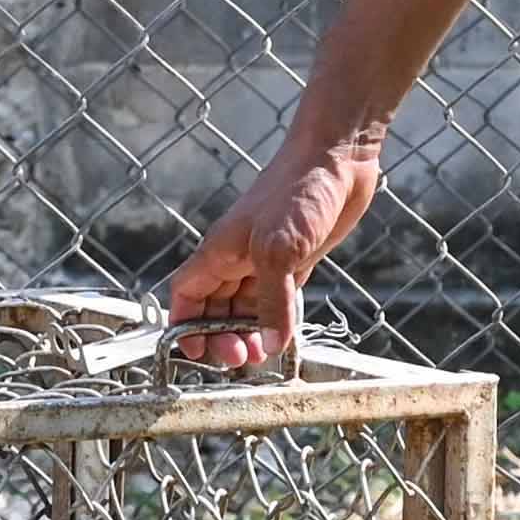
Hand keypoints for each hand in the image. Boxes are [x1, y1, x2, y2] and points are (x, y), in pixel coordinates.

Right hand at [162, 121, 385, 373]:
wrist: (336, 159)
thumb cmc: (298, 191)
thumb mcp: (279, 251)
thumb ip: (272, 300)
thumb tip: (269, 343)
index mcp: (220, 251)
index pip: (186, 292)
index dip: (182, 322)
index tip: (192, 351)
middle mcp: (238, 257)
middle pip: (213, 306)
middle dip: (218, 335)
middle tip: (237, 360)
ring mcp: (266, 259)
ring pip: (244, 306)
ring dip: (247, 332)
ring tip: (261, 357)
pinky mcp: (295, 261)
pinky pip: (276, 299)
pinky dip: (276, 320)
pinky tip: (284, 337)